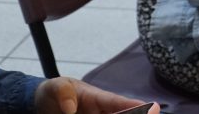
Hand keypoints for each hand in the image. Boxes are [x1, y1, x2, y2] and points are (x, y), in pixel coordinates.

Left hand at [34, 77, 157, 113]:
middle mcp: (103, 113)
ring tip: (140, 113)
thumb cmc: (54, 92)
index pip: (120, 102)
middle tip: (148, 113)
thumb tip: (70, 108)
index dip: (138, 106)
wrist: (43, 106)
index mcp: (99, 98)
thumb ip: (62, 92)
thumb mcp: (54, 87)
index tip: (154, 108)